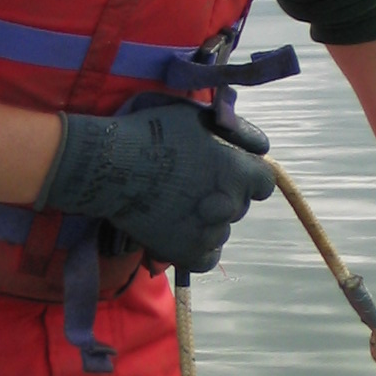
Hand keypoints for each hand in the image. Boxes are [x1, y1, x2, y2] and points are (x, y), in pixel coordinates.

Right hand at [37, 101, 273, 274]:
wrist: (111, 165)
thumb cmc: (154, 132)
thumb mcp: (198, 117)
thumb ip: (235, 131)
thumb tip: (262, 146)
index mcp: (239, 171)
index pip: (264, 182)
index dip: (247, 177)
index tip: (227, 171)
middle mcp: (230, 204)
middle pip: (239, 207)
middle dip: (223, 196)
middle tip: (191, 184)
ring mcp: (209, 232)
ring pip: (221, 232)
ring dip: (208, 221)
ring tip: (177, 205)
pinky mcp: (186, 253)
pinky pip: (207, 258)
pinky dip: (198, 248)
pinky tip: (182, 231)